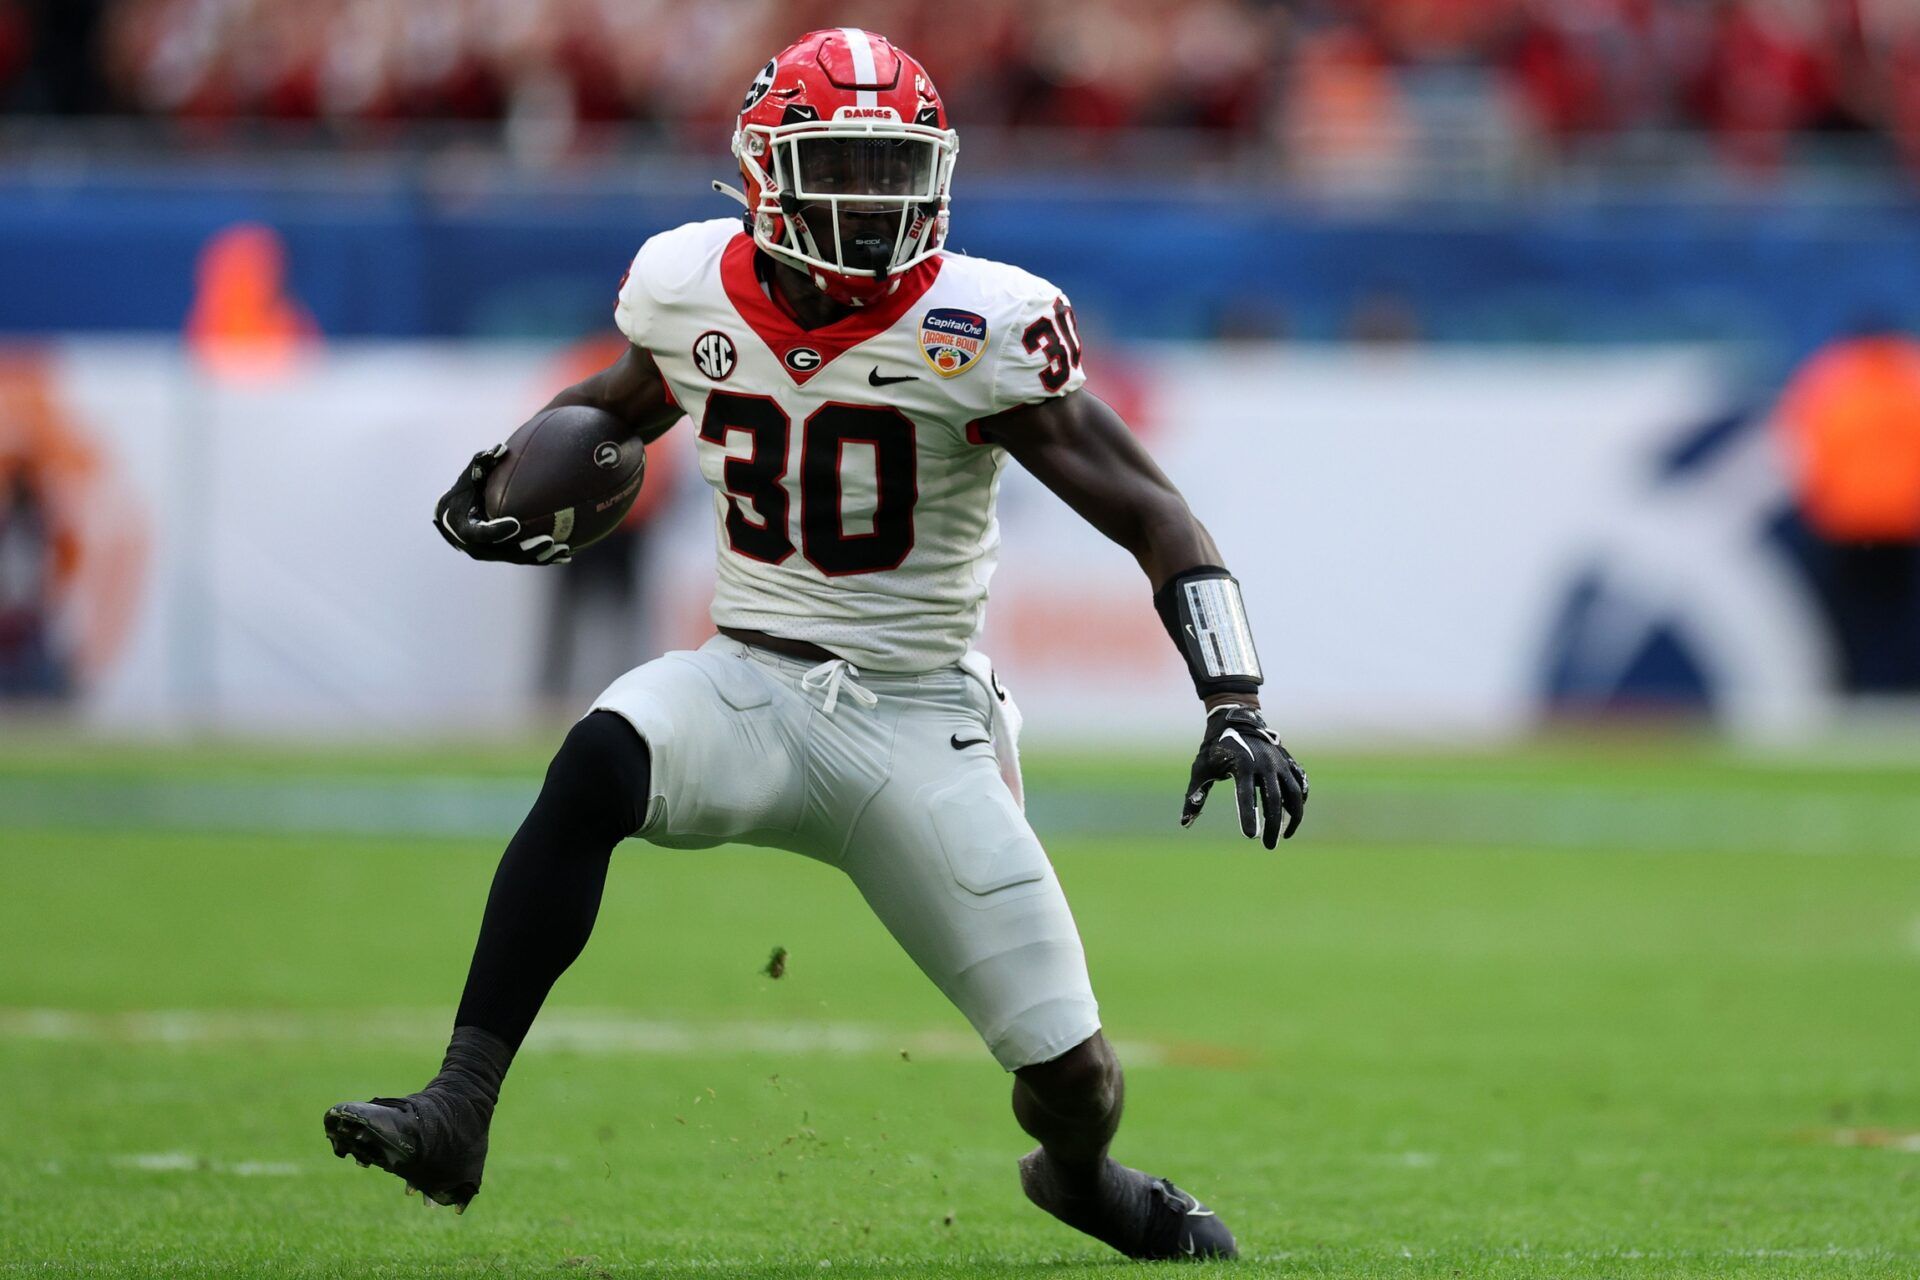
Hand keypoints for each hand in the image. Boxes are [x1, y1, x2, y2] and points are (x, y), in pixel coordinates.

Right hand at [432, 445, 570, 564]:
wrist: (452, 517)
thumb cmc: (463, 492)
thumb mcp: (468, 477)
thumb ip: (481, 464)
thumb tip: (501, 449)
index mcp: (466, 529)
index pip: (483, 534)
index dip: (499, 531)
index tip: (516, 524)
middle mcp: (478, 547)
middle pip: (506, 552)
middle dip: (529, 548)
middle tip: (549, 540)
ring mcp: (492, 554)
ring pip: (519, 559)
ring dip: (542, 557)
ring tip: (564, 550)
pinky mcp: (504, 556)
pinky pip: (526, 559)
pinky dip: (545, 558)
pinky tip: (567, 555)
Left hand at [1180, 704, 1307, 847]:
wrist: (1236, 718)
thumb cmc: (1215, 747)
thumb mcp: (1201, 769)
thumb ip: (1195, 796)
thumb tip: (1185, 823)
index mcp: (1242, 765)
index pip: (1246, 796)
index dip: (1249, 816)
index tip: (1250, 836)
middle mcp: (1265, 763)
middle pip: (1274, 800)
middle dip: (1273, 826)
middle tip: (1268, 846)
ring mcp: (1280, 762)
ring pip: (1294, 794)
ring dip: (1292, 817)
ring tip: (1284, 835)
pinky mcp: (1288, 761)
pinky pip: (1300, 783)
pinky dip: (1300, 800)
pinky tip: (1293, 815)